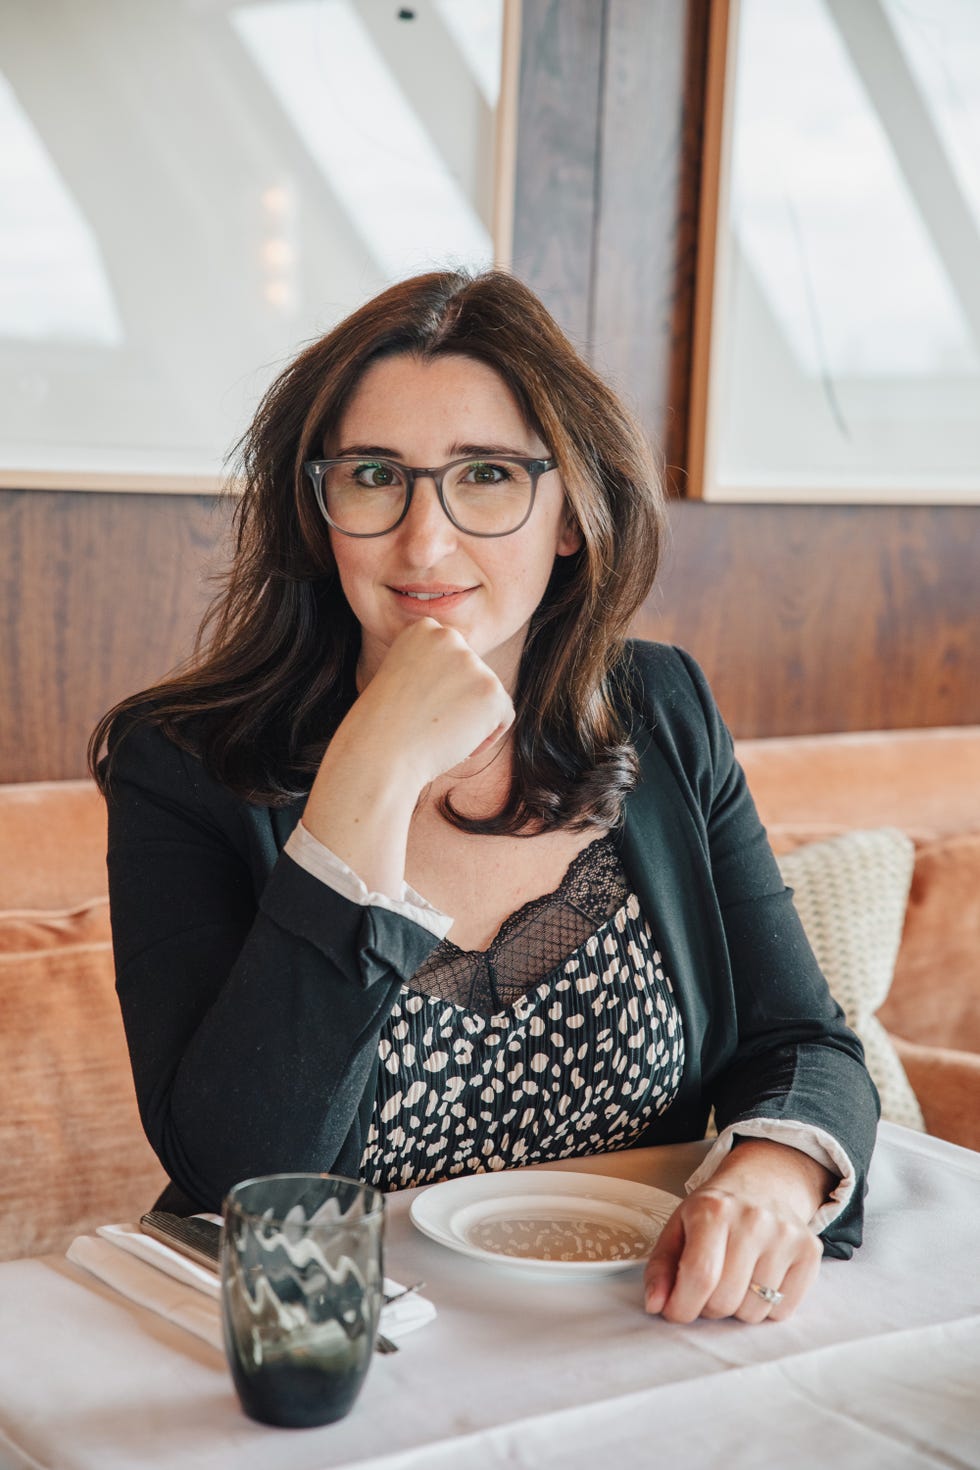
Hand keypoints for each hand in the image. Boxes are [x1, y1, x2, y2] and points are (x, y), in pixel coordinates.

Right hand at [341, 618, 514, 787]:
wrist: (380, 751)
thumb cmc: (385, 726)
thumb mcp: (402, 678)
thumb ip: (434, 667)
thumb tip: (464, 677)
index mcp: (423, 629)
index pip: (451, 659)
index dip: (438, 689)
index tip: (415, 705)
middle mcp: (450, 637)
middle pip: (472, 675)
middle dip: (457, 702)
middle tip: (427, 722)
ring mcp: (473, 663)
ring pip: (488, 696)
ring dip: (470, 719)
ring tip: (438, 732)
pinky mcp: (492, 690)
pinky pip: (504, 716)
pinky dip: (485, 736)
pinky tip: (455, 741)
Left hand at [643, 1140, 830, 1324]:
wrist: (762, 1183)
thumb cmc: (714, 1212)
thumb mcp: (678, 1228)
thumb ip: (660, 1268)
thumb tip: (655, 1305)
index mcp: (713, 1209)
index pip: (699, 1276)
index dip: (682, 1306)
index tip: (675, 1311)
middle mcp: (753, 1219)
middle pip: (725, 1299)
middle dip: (708, 1307)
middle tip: (708, 1287)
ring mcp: (785, 1235)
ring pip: (754, 1311)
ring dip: (738, 1308)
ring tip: (735, 1279)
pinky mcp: (810, 1251)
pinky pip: (783, 1310)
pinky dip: (766, 1307)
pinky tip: (759, 1279)